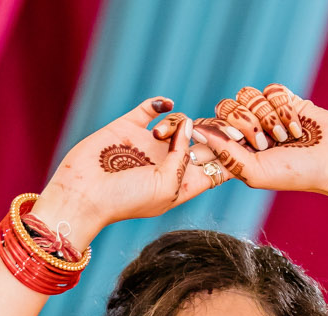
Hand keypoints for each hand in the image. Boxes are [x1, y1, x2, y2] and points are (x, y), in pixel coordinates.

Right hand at [30, 97, 220, 248]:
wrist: (83, 193)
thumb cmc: (126, 200)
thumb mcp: (167, 187)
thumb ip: (183, 158)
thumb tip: (189, 126)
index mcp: (182, 185)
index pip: (215, 169)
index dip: (230, 156)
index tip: (243, 145)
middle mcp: (167, 164)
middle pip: (202, 142)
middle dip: (214, 132)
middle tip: (220, 127)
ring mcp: (148, 145)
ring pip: (179, 122)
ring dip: (176, 123)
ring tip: (158, 137)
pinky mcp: (129, 127)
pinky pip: (151, 108)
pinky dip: (161, 103)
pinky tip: (165, 105)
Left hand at [193, 85, 327, 210]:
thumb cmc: (297, 173)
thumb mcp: (256, 171)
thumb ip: (225, 153)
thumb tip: (197, 132)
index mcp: (237, 151)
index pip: (212, 127)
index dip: (218, 129)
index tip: (234, 142)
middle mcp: (249, 131)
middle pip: (227, 107)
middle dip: (246, 123)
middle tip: (264, 143)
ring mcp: (267, 114)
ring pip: (248, 95)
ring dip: (268, 116)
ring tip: (286, 136)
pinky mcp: (286, 100)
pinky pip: (271, 89)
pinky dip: (284, 107)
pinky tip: (296, 125)